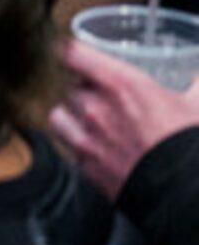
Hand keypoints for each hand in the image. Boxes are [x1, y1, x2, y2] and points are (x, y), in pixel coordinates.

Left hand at [49, 40, 198, 198]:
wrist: (187, 193)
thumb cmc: (189, 147)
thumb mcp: (197, 106)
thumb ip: (194, 86)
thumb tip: (197, 79)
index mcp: (120, 84)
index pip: (72, 52)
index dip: (70, 50)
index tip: (72, 51)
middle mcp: (95, 107)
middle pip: (70, 86)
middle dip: (85, 90)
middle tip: (106, 98)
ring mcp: (87, 138)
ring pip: (59, 115)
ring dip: (72, 116)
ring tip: (91, 121)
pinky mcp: (85, 165)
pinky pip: (69, 147)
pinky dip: (78, 146)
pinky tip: (98, 149)